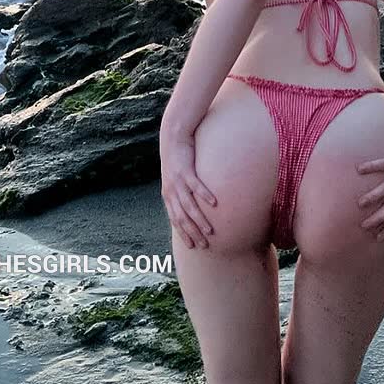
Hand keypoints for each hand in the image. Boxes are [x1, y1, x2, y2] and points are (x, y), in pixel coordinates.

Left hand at [160, 130, 216, 249]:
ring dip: (199, 220)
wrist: (173, 137)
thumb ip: (182, 191)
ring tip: (209, 230)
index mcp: (168, 195)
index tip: (192, 246)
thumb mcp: (175, 177)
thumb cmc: (178, 158)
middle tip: (204, 245)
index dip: (183, 234)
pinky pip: (196, 185)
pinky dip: (204, 195)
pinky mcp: (186, 170)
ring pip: (188, 205)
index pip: (175, 220)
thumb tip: (193, 204)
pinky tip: (214, 203)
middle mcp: (171, 191)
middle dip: (192, 232)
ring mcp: (178, 181)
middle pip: (182, 217)